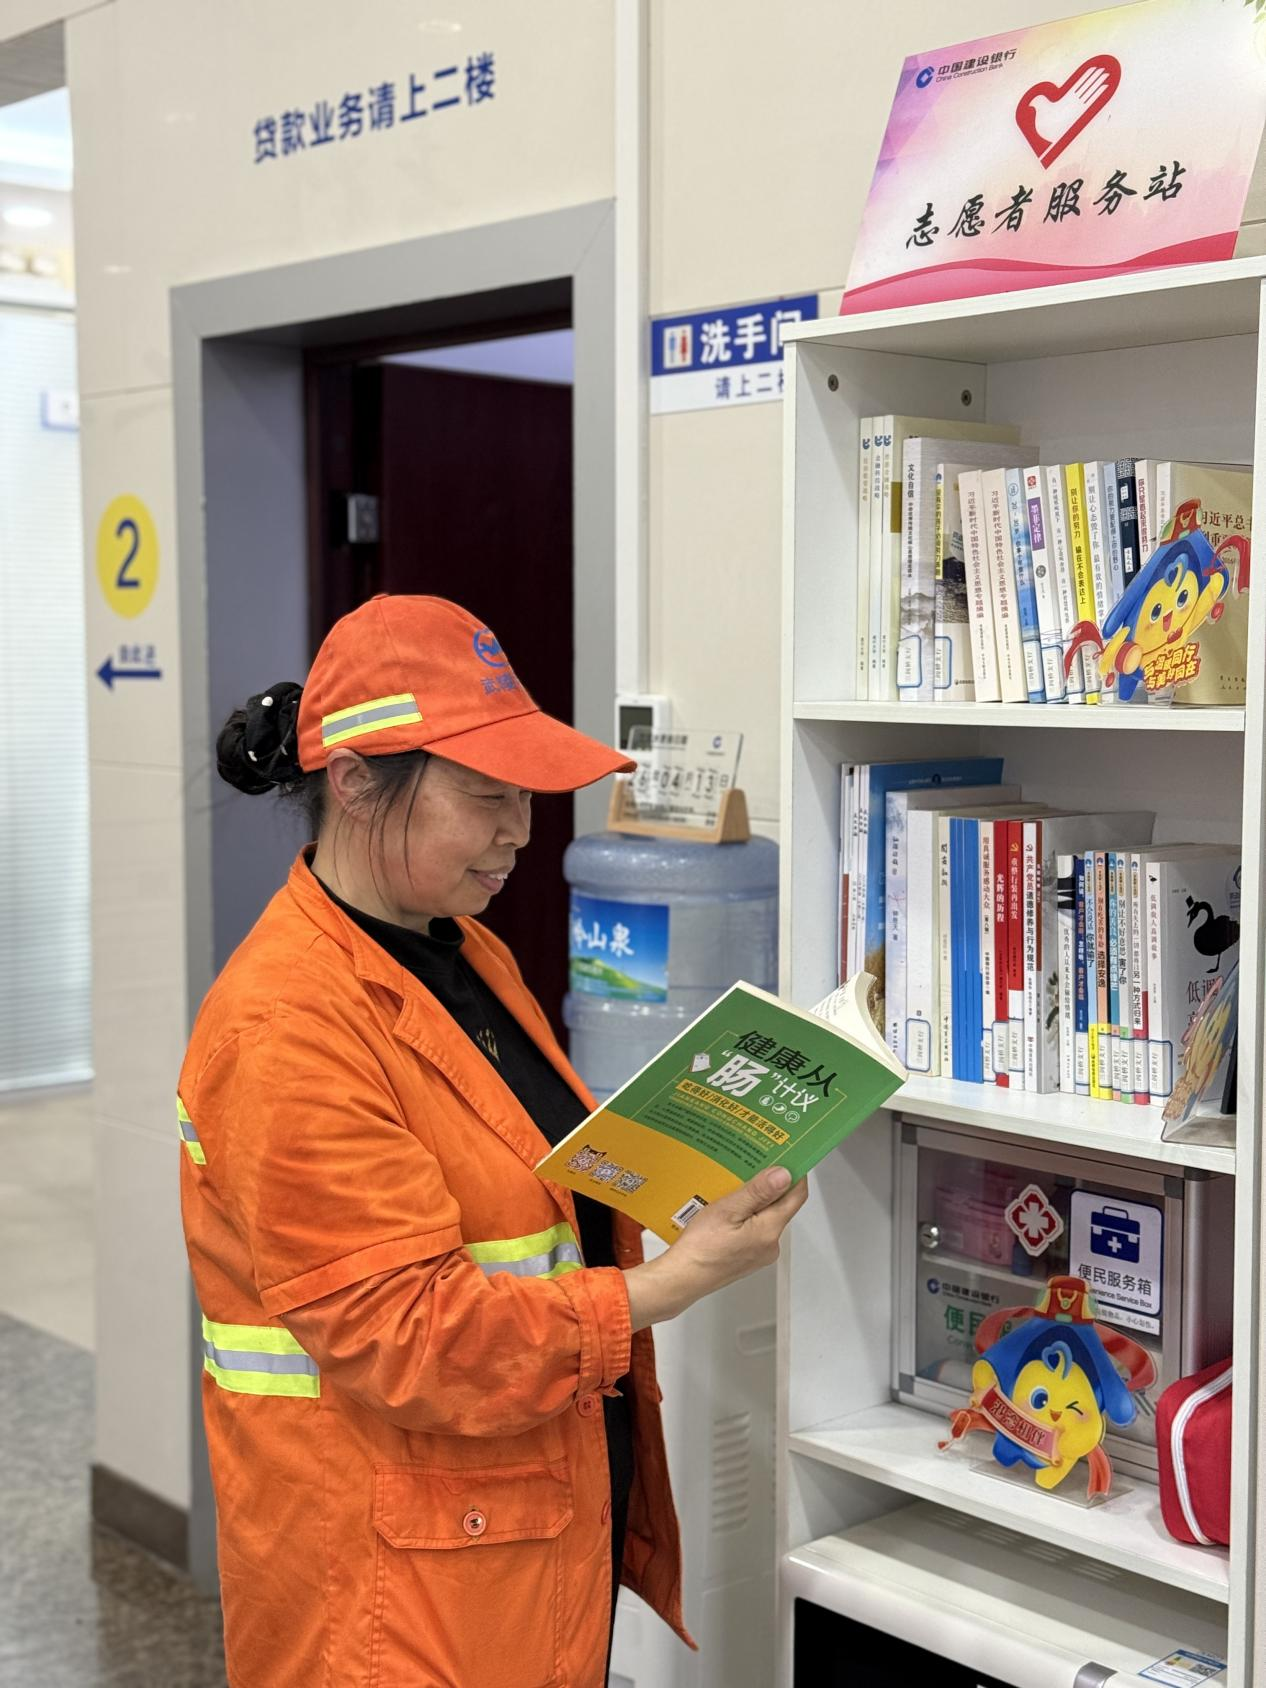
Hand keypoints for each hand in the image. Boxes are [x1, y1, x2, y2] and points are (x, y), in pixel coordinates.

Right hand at [625, 1168, 808, 1330]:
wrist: (682, 1278)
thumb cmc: (700, 1247)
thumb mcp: (728, 1210)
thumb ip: (758, 1192)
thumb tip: (784, 1175)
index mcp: (769, 1231)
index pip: (797, 1196)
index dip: (796, 1173)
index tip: (788, 1156)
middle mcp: (770, 1244)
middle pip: (782, 1206)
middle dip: (771, 1185)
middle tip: (755, 1164)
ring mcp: (759, 1253)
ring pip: (766, 1217)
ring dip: (756, 1200)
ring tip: (736, 1184)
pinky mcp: (748, 1257)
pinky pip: (754, 1229)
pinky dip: (747, 1215)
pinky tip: (728, 1208)